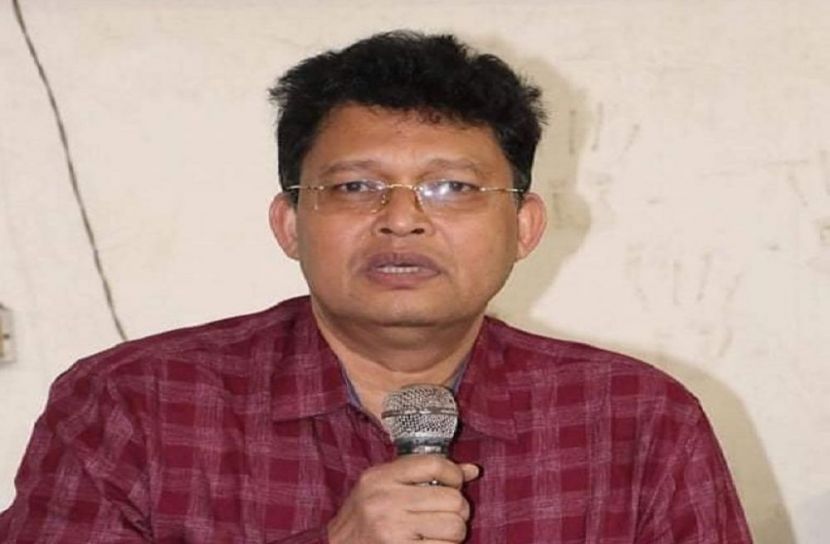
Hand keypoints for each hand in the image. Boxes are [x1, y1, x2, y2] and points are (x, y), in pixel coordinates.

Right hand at [326, 455, 479, 542]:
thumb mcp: (383, 488)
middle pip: (451, 499)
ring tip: (439, 533)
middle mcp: (383, 501)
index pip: (433, 463)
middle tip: (447, 515)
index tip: (454, 484)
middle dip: (457, 509)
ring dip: (454, 533)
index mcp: (379, 478)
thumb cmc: (364, 519)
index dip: (454, 473)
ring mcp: (391, 530)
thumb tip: (472, 470)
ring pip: (454, 527)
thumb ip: (424, 475)